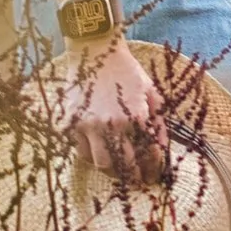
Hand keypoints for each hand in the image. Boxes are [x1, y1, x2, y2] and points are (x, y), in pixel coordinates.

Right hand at [67, 36, 167, 186]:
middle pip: (123, 165)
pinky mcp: (70, 122)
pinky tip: (100, 152)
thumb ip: (158, 122)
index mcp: (134, 116)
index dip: (154, 168)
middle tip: (138, 180)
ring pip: (100, 163)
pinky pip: (81, 151)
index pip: (148, 154)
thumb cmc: (126, 70)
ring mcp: (87, 124)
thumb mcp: (151, 92)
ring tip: (119, 170)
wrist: (95, 50)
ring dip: (112, 170)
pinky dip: (91, 156)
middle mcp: (110, 124)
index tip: (154, 174)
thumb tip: (161, 148)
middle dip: (134, 176)